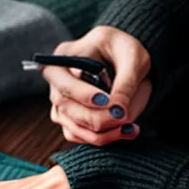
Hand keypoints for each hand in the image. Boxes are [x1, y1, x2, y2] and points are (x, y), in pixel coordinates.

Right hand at [42, 28, 152, 145]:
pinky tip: (125, 131)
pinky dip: (102, 138)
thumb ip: (126, 83)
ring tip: (131, 128)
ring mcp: (61, 102)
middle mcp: (56, 81)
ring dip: (103, 133)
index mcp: (64, 56)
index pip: (63, 80)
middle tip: (125, 117)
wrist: (127, 60)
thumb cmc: (125, 50)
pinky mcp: (69, 118)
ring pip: (74, 127)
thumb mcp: (133, 58)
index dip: (82, 94)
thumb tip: (118, 111)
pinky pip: (80, 136)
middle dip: (98, 117)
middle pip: (67, 108)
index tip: (108, 101)